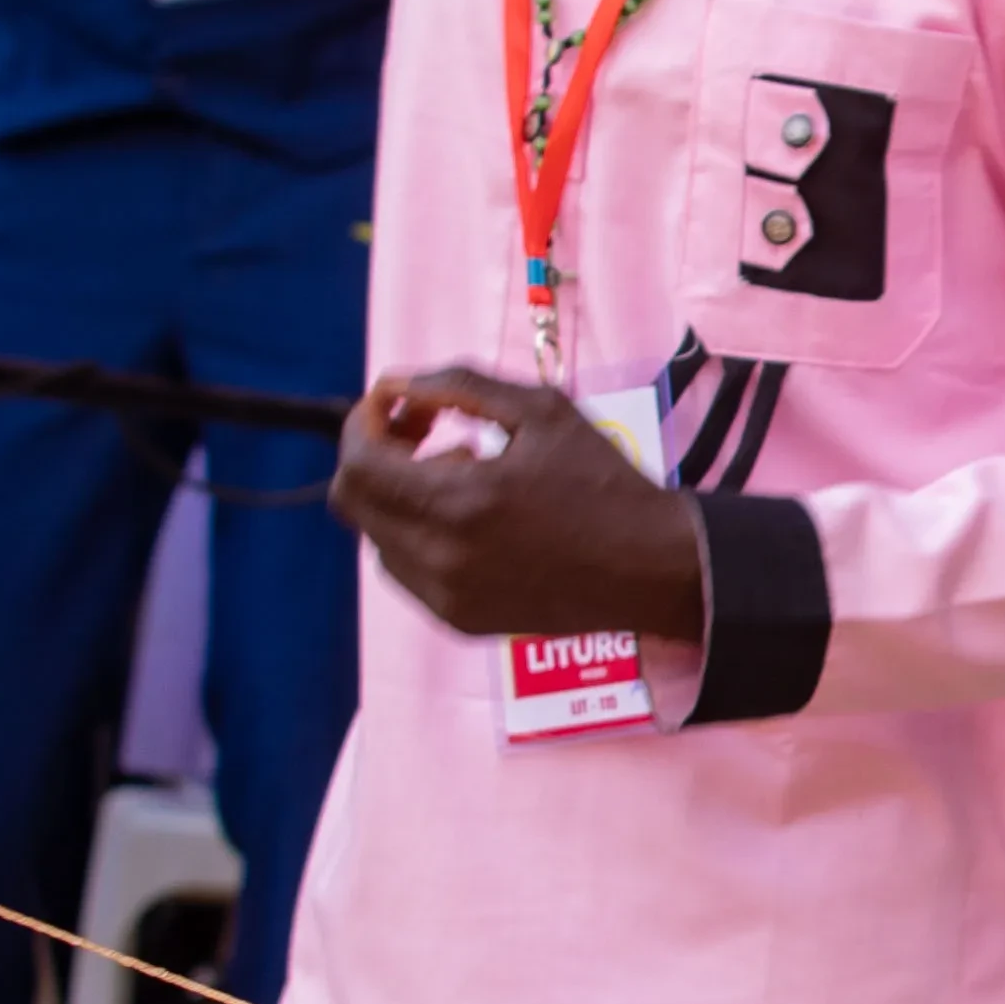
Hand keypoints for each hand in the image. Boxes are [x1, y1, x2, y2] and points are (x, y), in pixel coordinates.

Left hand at [336, 367, 710, 643]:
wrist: (652, 568)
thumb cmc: (604, 482)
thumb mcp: (541, 410)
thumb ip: (460, 385)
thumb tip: (400, 382)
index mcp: (458, 503)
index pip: (357, 464)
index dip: (364, 421)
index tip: (399, 402)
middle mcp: (440, 559)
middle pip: (352, 501)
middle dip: (375, 453)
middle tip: (424, 430)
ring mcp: (445, 598)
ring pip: (377, 536)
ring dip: (399, 494)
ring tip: (463, 470)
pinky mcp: (459, 621)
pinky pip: (406, 569)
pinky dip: (418, 532)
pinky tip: (472, 515)